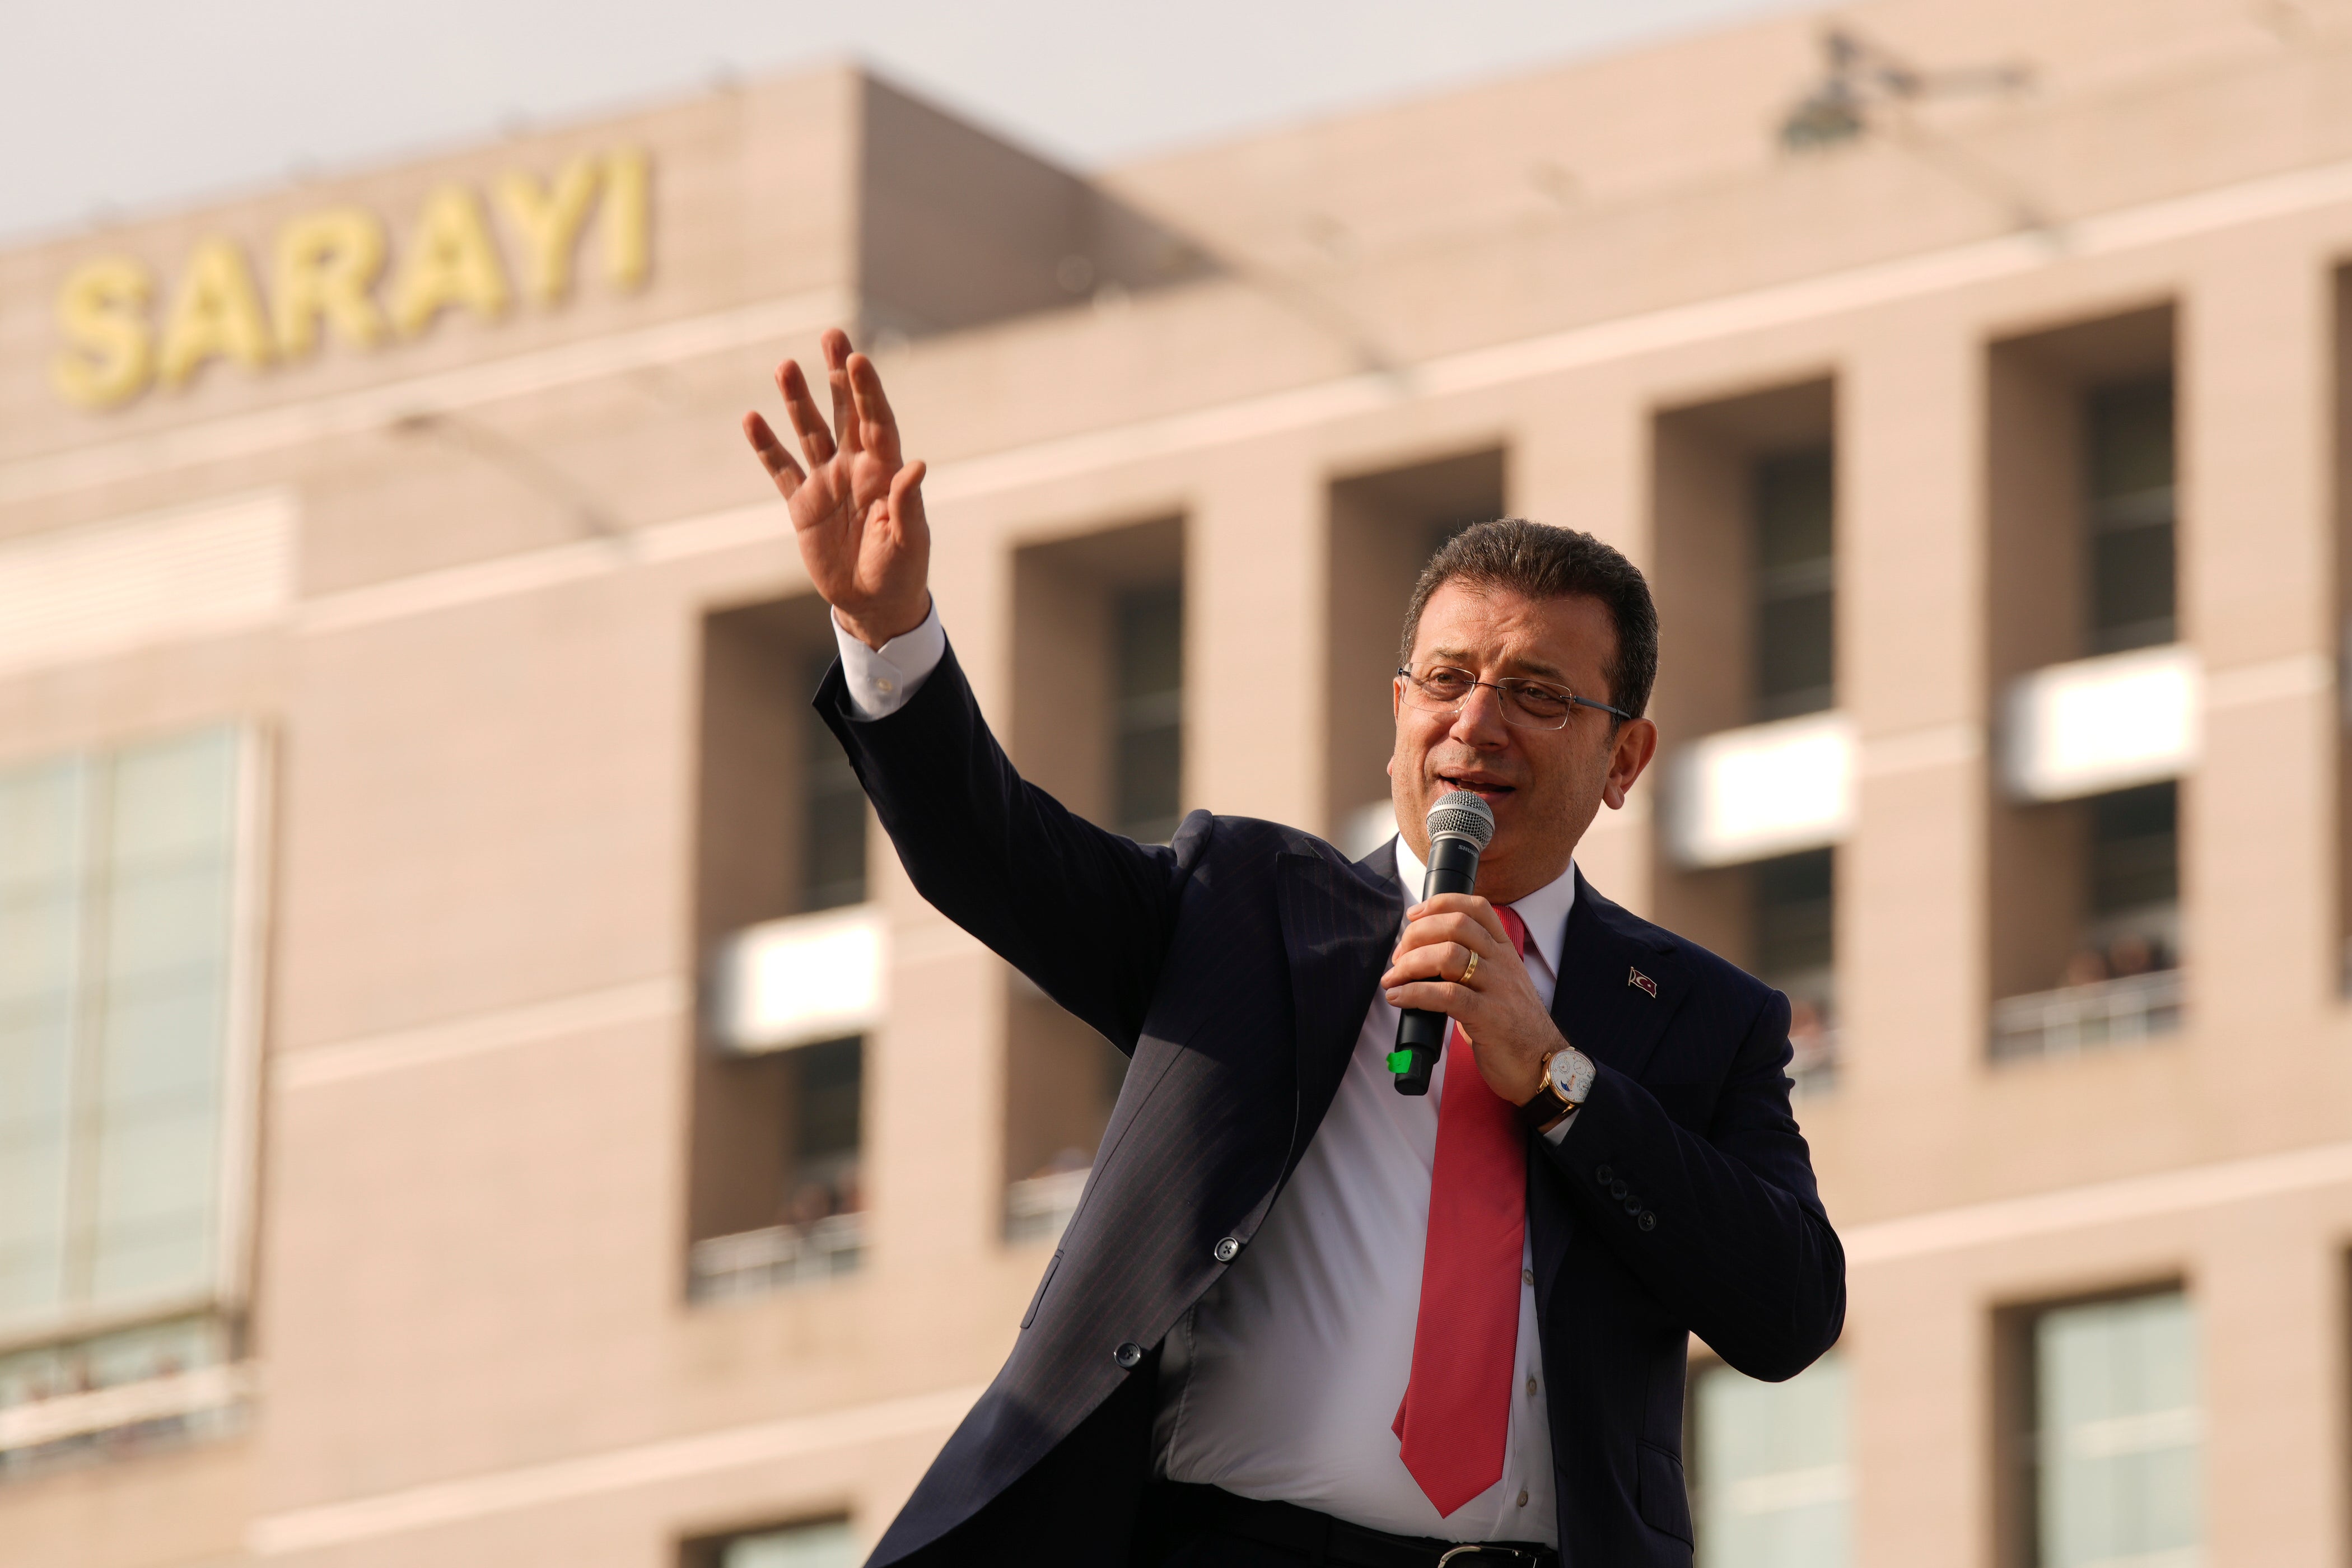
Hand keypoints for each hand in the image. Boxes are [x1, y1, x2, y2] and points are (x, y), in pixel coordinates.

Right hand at [742, 327, 930, 648]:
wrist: (873, 604)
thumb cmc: (901, 571)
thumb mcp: (909, 541)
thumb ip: (908, 503)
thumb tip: (917, 465)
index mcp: (885, 472)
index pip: (878, 422)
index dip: (868, 391)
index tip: (858, 358)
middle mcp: (856, 468)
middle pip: (846, 412)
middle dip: (837, 376)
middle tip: (832, 334)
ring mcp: (827, 483)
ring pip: (810, 432)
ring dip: (798, 401)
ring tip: (785, 365)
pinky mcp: (803, 504)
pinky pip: (782, 469)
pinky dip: (767, 446)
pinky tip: (752, 418)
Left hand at [1381, 893, 1562, 1105]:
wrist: (1542, 1064)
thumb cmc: (1512, 1026)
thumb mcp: (1498, 985)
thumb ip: (1472, 965)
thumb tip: (1423, 957)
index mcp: (1504, 951)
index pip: (1476, 908)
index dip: (1440, 904)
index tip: (1413, 916)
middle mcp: (1502, 963)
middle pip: (1456, 926)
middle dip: (1417, 935)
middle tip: (1398, 957)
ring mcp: (1497, 988)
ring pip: (1448, 956)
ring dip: (1410, 964)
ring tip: (1393, 979)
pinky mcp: (1489, 1016)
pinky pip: (1446, 995)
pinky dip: (1415, 993)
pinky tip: (1398, 997)